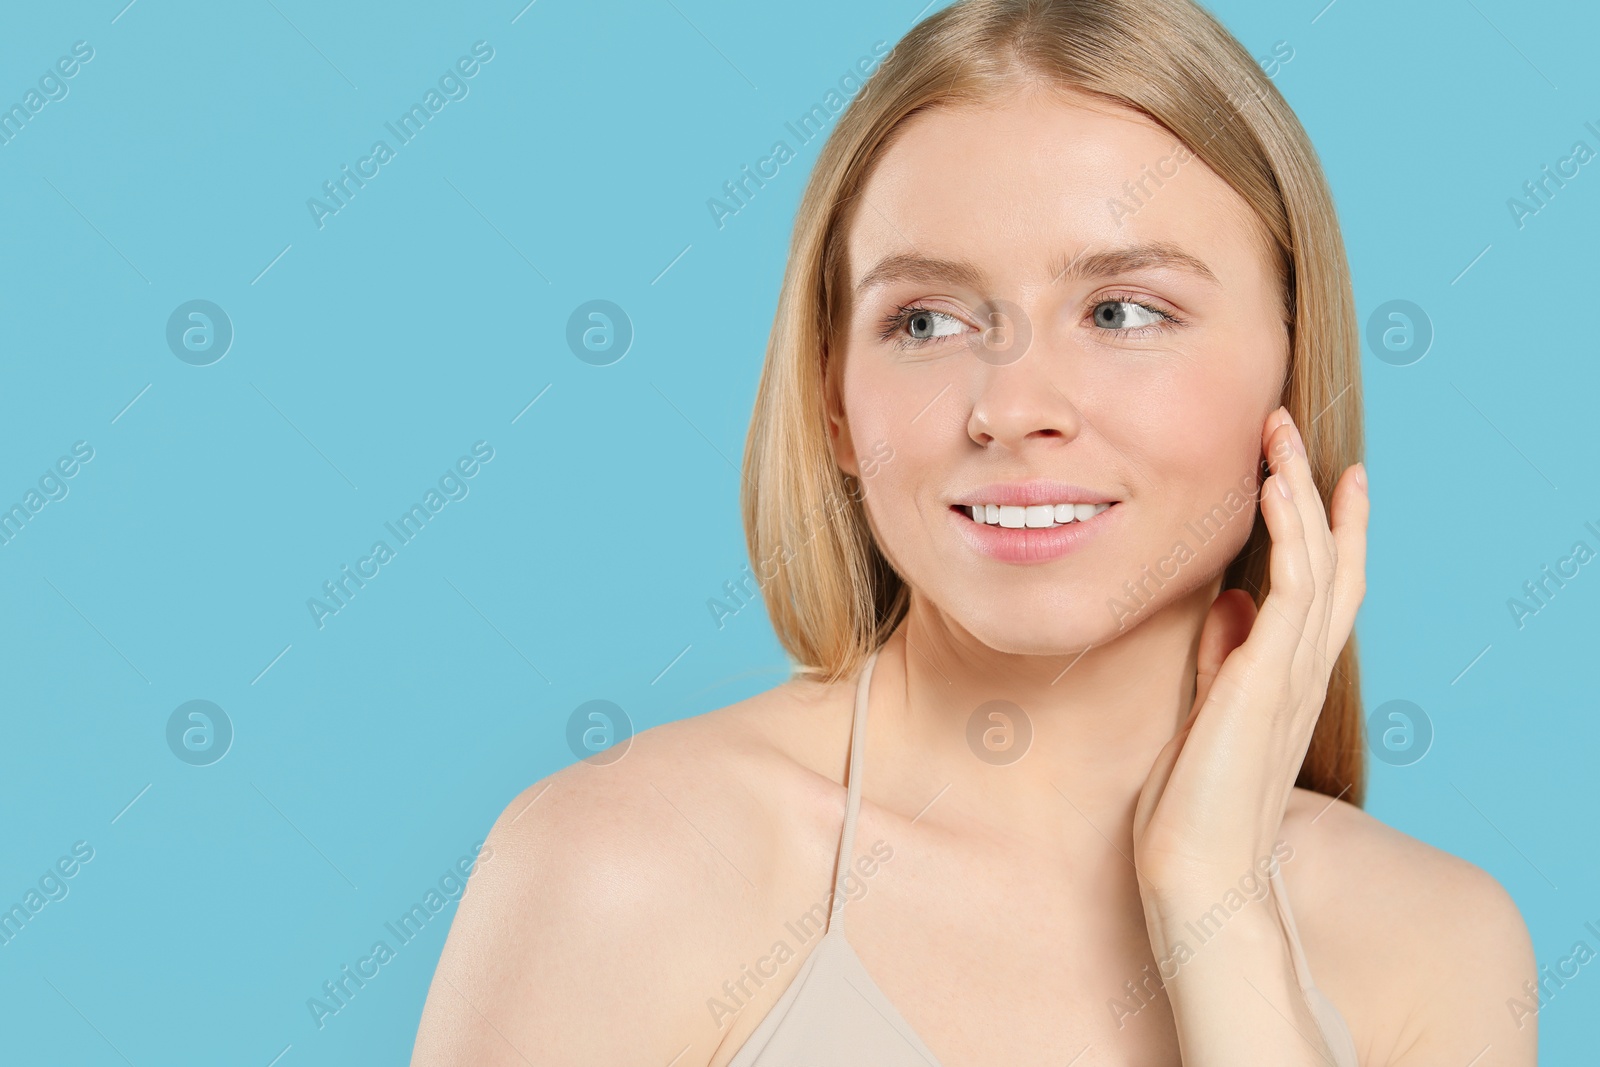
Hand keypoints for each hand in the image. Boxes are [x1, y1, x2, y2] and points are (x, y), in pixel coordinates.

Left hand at [1129, 405, 1368, 901]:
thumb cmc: (1192, 806)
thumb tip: (1230, 604)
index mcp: (1289, 679)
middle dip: (1318, 492)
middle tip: (1297, 430)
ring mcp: (1293, 673)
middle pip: (1332, 562)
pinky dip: (1290, 533)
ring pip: (1319, 562)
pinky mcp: (1269, 677)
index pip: (1323, 589)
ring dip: (1301, 491)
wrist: (1195, 869)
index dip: (1330, 530)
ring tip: (1282, 434)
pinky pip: (1293, 588)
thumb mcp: (1205, 713)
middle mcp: (1303, 670)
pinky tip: (1274, 489)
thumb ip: (1223, 658)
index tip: (1325, 477)